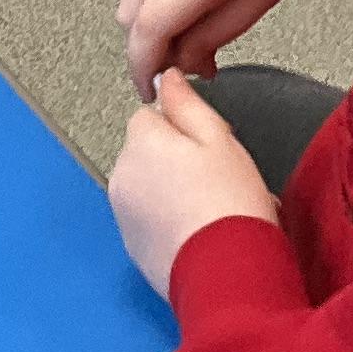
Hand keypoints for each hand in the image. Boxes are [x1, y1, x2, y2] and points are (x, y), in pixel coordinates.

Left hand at [107, 69, 282, 299]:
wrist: (226, 274)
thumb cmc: (230, 204)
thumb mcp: (219, 139)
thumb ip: (186, 104)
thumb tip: (167, 77)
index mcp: (141, 142)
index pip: (150, 115)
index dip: (184, 128)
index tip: (209, 147)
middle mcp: (122, 175)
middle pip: (146, 151)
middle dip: (174, 159)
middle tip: (216, 179)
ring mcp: (123, 213)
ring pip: (146, 185)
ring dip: (170, 189)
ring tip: (210, 208)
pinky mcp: (132, 245)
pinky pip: (148, 218)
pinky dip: (167, 219)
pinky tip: (198, 231)